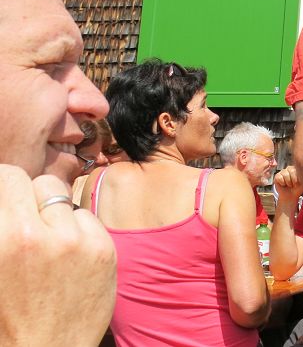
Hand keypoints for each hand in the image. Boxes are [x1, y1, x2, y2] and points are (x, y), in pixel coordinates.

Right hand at [0, 167, 116, 346]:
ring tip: (49, 243)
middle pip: (42, 183)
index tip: (8, 194)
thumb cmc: (10, 314)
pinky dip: (79, 231)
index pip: (10, 177)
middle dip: (33, 198)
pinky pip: (88, 220)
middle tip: (29, 220)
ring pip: (67, 200)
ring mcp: (79, 241)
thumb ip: (3, 226)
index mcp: (9, 237)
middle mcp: (45, 235)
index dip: (7, 185)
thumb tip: (8, 199)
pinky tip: (70, 257)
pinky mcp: (104, 250)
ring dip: (56, 215)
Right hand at [274, 165, 302, 203]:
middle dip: (293, 180)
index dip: (298, 178)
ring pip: (285, 174)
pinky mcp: (277, 175)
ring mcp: (283, 171)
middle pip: (292, 170)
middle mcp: (290, 168)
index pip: (298, 169)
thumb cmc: (298, 189)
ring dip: (288, 182)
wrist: (290, 196)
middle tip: (293, 185)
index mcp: (297, 168)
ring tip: (289, 185)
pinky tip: (283, 184)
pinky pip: (279, 177)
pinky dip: (282, 183)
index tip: (298, 183)